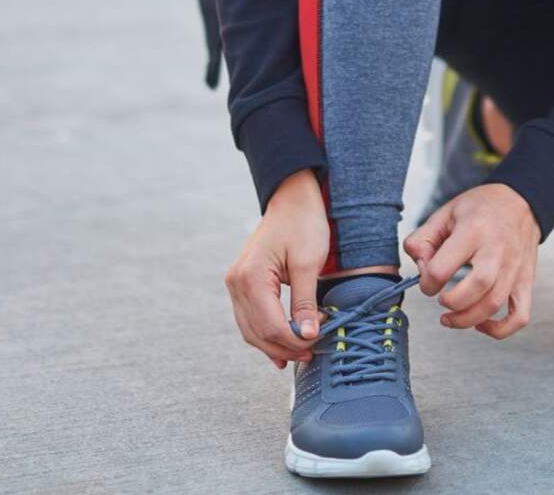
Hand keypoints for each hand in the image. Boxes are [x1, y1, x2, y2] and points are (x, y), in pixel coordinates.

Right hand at [223, 169, 330, 369]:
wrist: (292, 200)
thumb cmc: (303, 224)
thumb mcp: (308, 263)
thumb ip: (305, 302)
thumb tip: (308, 335)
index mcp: (251, 277)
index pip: (271, 325)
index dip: (294, 341)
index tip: (318, 342)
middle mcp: (237, 282)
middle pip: (257, 332)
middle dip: (284, 348)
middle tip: (312, 354)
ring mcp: (235, 283)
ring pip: (250, 330)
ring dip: (274, 345)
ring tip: (300, 354)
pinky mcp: (242, 283)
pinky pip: (250, 318)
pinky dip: (265, 333)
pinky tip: (282, 345)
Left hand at [402, 182, 537, 338]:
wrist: (521, 202)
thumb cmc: (480, 208)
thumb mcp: (445, 212)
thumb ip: (423, 238)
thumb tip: (419, 265)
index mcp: (473, 231)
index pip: (443, 268)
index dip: (427, 281)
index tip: (427, 281)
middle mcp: (497, 251)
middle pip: (476, 288)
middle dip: (451, 302)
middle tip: (440, 299)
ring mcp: (515, 268)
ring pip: (494, 304)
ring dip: (467, 319)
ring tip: (450, 318)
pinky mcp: (526, 281)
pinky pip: (520, 316)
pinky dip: (501, 329)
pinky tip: (481, 325)